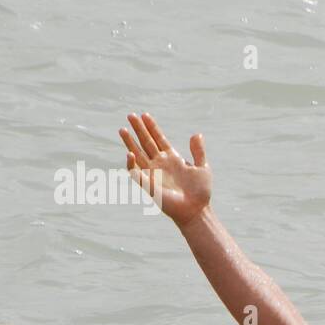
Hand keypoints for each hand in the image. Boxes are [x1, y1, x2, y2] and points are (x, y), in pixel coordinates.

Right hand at [119, 112, 211, 226]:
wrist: (196, 209)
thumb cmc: (200, 192)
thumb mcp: (203, 168)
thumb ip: (198, 151)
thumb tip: (197, 134)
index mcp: (172, 158)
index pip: (159, 139)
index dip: (152, 127)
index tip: (144, 114)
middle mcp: (160, 163)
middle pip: (146, 143)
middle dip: (139, 129)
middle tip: (130, 115)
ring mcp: (153, 173)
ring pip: (138, 154)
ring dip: (130, 142)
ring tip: (122, 129)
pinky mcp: (149, 184)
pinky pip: (136, 173)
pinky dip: (132, 164)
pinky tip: (130, 153)